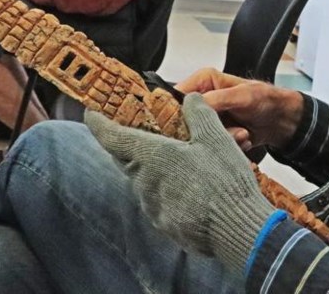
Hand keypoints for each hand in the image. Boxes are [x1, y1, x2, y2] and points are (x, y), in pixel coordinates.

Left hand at [84, 93, 274, 269]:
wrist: (238, 230)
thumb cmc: (224, 181)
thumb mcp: (215, 137)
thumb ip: (198, 113)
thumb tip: (190, 99)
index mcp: (151, 157)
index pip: (111, 137)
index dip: (98, 123)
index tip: (91, 114)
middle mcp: (144, 183)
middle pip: (126, 159)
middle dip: (130, 144)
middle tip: (142, 132)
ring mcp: (153, 207)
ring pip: (144, 181)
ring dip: (155, 169)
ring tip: (180, 162)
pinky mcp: (164, 225)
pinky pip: (159, 201)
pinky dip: (168, 189)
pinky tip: (191, 187)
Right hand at [176, 68, 304, 151]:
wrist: (280, 120)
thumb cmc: (265, 100)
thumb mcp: (243, 96)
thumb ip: (218, 99)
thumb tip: (196, 105)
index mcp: (203, 82)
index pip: (175, 97)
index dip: (178, 113)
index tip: (190, 125)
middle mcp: (201, 100)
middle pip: (185, 120)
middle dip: (207, 129)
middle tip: (228, 129)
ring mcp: (206, 119)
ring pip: (198, 136)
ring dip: (221, 138)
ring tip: (241, 132)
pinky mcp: (212, 134)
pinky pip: (209, 146)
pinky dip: (227, 146)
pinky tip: (241, 138)